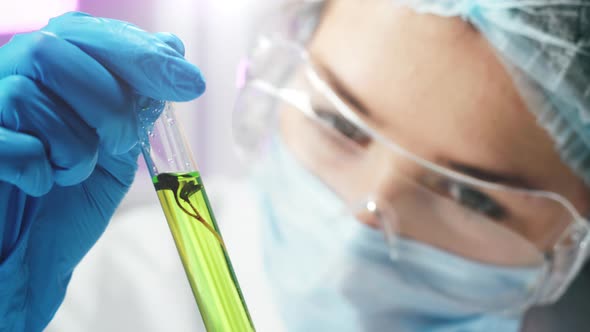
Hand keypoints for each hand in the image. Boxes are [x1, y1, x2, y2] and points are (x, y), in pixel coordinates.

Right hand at [0, 12, 204, 330]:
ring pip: (28, 94)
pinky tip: (40, 186)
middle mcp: (5, 81)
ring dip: (76, 144)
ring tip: (73, 172)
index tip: (190, 80)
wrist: (27, 260)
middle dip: (108, 99)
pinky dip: (41, 171)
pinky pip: (13, 147)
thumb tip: (172, 46)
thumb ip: (136, 102)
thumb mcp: (114, 147)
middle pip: (52, 50)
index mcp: (43, 75)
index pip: (84, 34)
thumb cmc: (66, 203)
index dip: (138, 52)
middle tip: (122, 140)